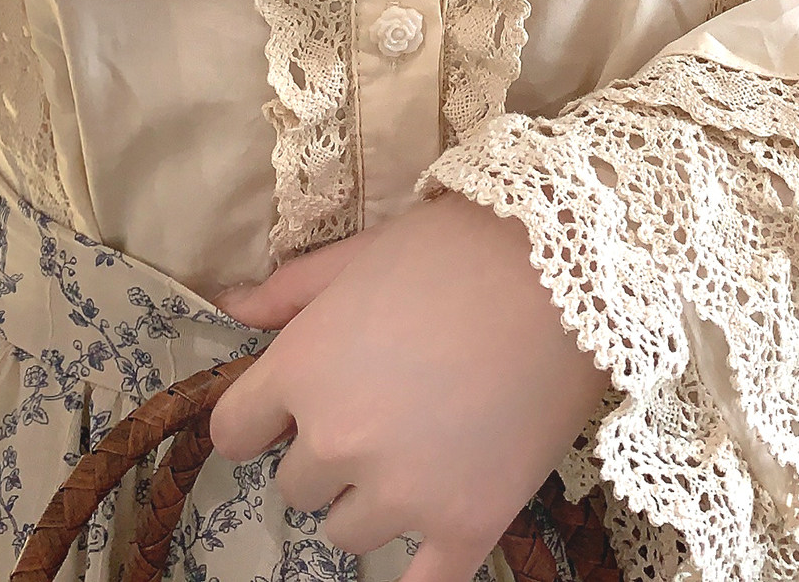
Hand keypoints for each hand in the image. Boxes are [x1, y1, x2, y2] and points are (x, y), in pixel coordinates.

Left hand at [209, 190, 612, 581]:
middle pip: (297, 483)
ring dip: (372, 500)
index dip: (265, 416)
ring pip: (347, 534)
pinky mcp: (467, 526)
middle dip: (329, 449)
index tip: (296, 402)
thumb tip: (230, 307)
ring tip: (425, 445)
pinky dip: (419, 568)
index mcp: (301, 371)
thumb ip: (289, 291)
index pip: (235, 432)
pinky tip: (432, 533)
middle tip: (386, 404)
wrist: (568, 272)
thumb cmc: (456, 249)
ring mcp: (402, 493)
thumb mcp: (361, 255)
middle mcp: (337, 442)